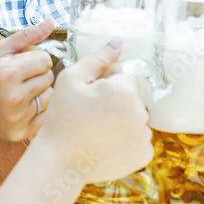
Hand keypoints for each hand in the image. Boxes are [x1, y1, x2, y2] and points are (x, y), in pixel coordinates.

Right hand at [0, 20, 55, 141]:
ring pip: (50, 97)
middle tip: (21, 78)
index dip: (36, 59)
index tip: (24, 64)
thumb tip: (51, 22)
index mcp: (8, 73)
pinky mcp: (20, 132)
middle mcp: (13, 97)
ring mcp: (17, 117)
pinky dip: (38, 110)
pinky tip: (22, 107)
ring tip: (21, 92)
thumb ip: (26, 36)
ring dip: (40, 92)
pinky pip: (45, 116)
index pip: (45, 60)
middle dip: (38, 75)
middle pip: (49, 78)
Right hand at [36, 39, 152, 183]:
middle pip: (132, 98)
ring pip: (135, 119)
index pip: (126, 77)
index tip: (90, 99)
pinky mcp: (143, 155)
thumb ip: (99, 58)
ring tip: (96, 132)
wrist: (59, 162)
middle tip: (91, 116)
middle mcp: (140, 113)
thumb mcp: (71, 80)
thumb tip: (119, 41)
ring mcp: (144, 136)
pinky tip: (105, 145)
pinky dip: (126, 141)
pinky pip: (138, 140)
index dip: (107, 85)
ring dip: (122, 121)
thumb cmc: (61, 118)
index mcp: (124, 91)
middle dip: (116, 103)